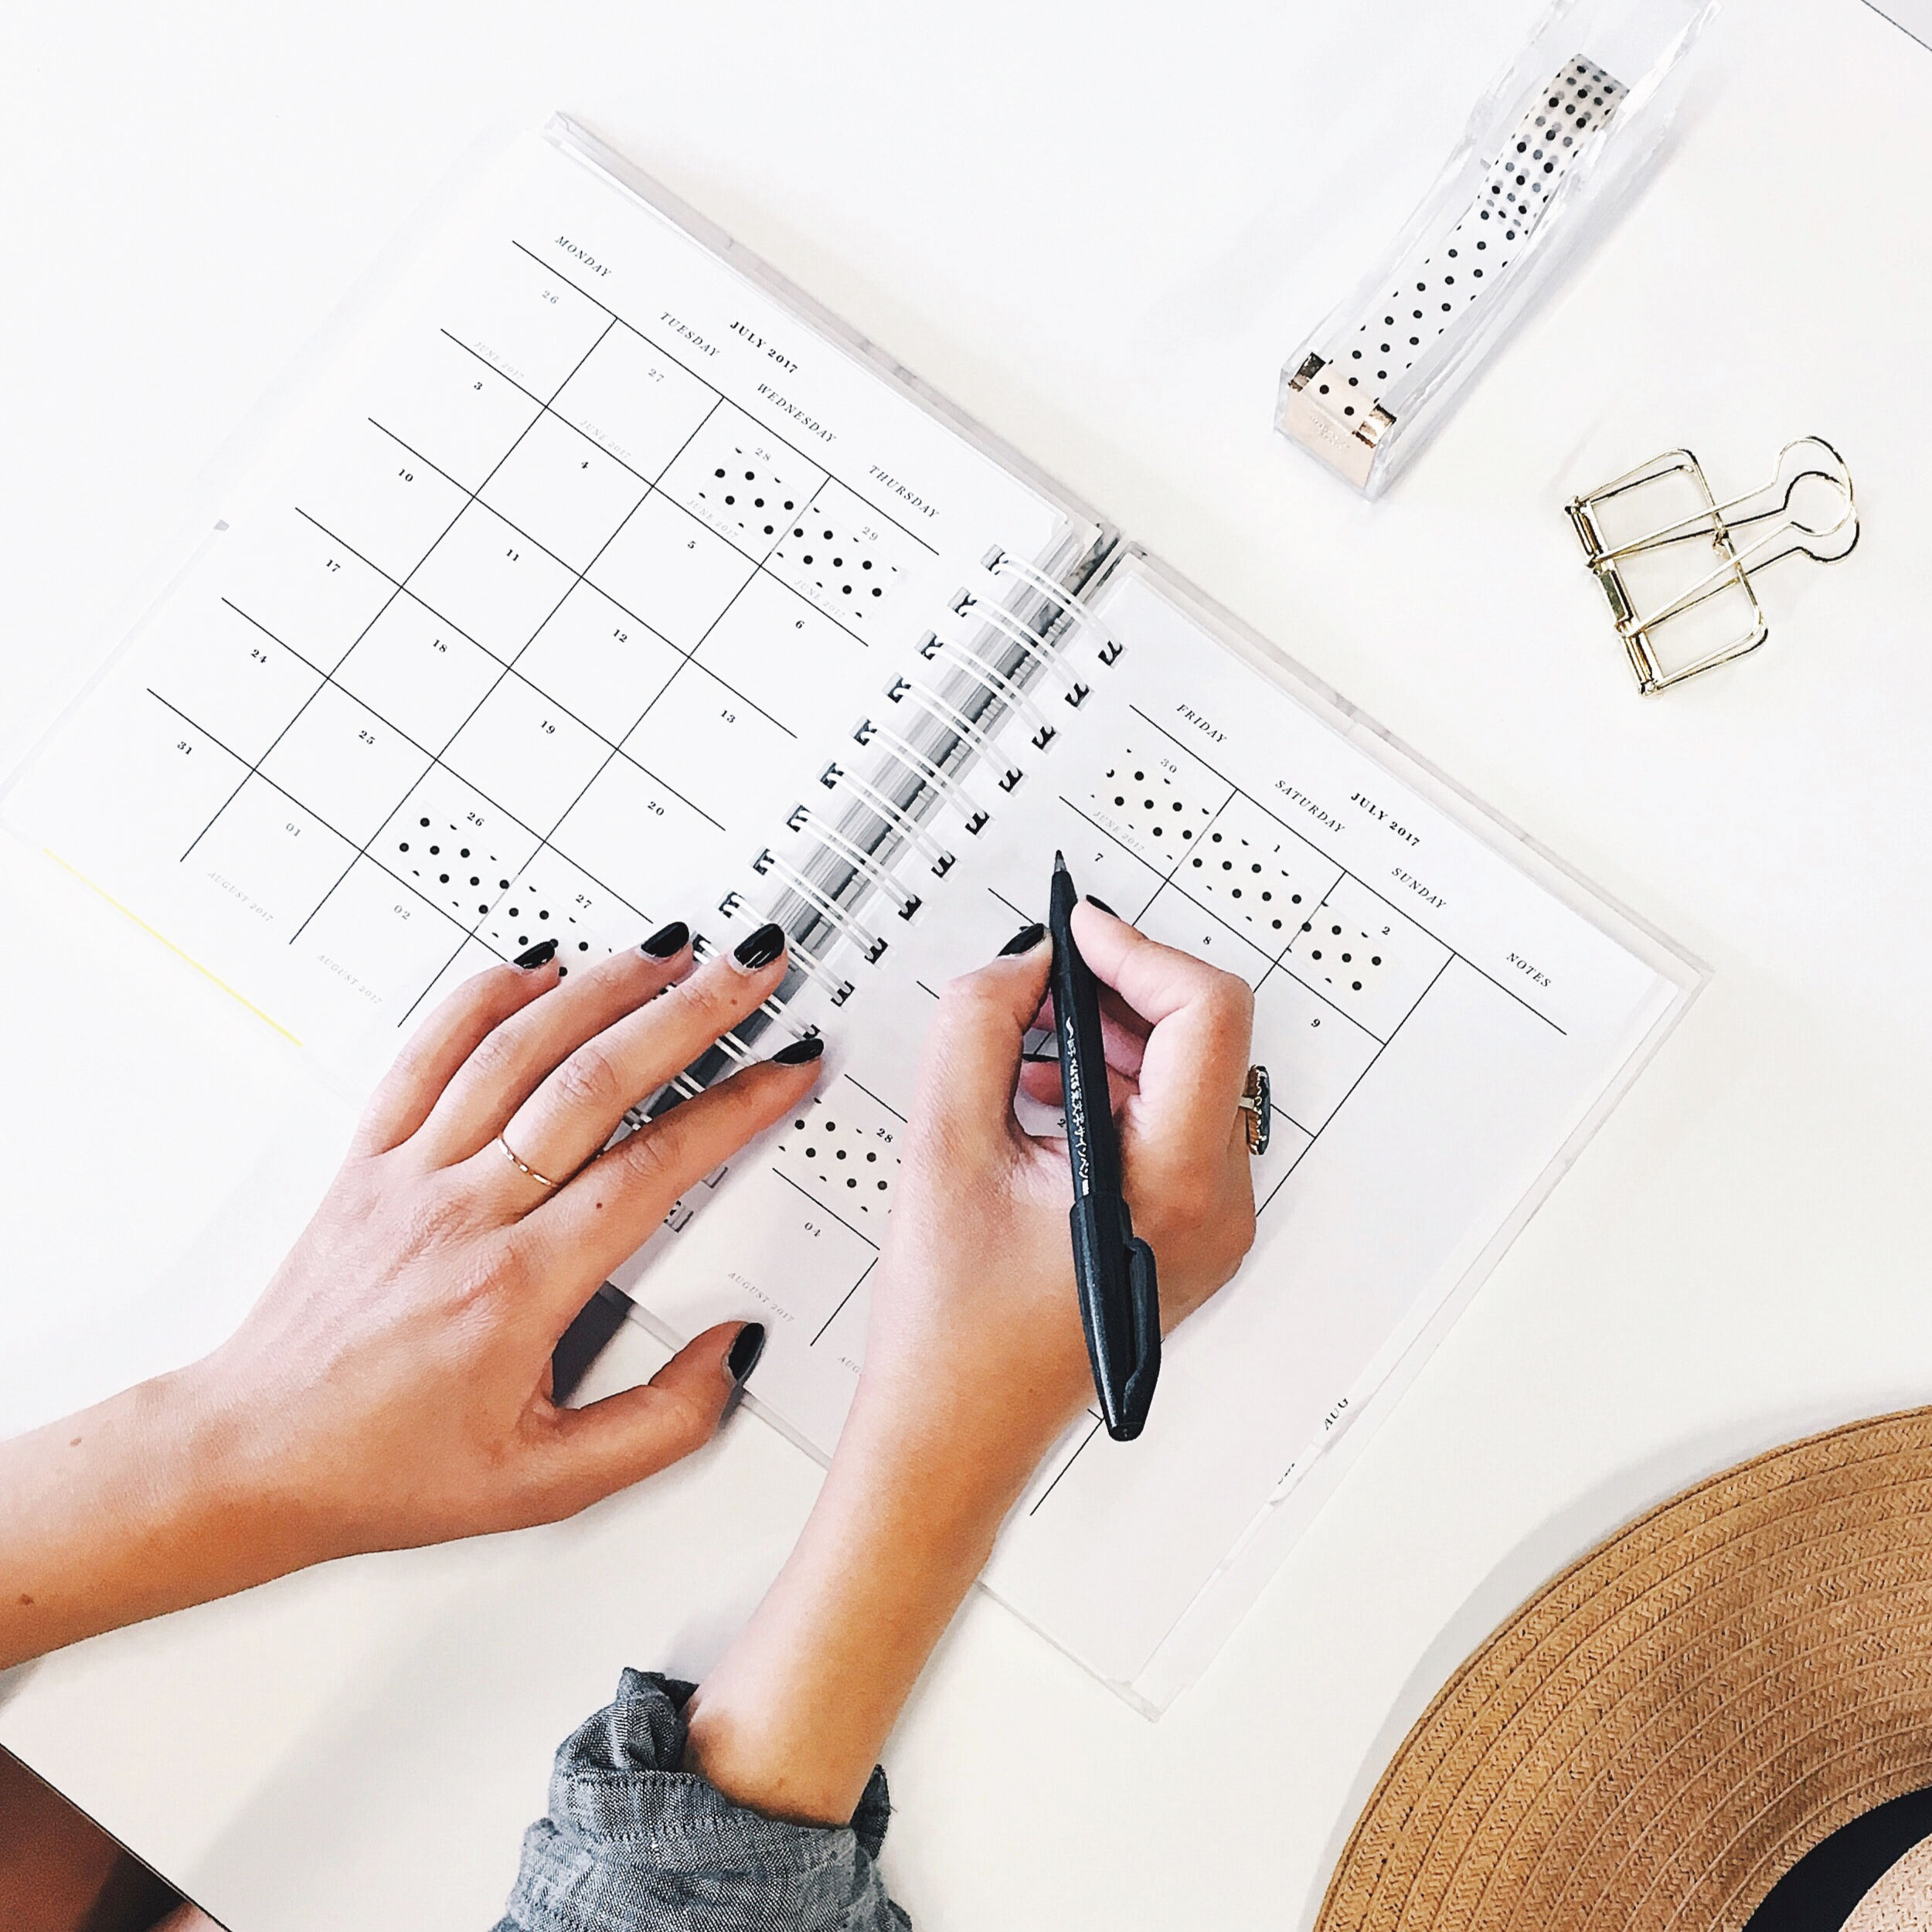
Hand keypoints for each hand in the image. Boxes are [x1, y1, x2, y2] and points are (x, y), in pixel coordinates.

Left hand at [198, 922, 822, 1562]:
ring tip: (670, 949)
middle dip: (690, 1012)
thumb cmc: (387, 1469)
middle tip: (749, 969)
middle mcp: (463, 1214)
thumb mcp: (547, 1486)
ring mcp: (409, 1175)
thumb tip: (732, 1352)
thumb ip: (661, 1425)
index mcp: (518, 1289)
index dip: (733, 1108)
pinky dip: (483, 996)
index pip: (652, 1169)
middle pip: (594, 1083)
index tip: (784, 1068)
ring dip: (603, 987)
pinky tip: (536, 967)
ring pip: (517, 1050)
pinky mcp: (368, 1159)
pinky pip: (426, 1053)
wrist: (254, 1455)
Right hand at [684, 908, 1255, 1821]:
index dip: (1136, 951)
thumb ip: (977, 1026)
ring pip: (1187, 1077)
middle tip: (1037, 981)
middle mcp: (1217, 1208)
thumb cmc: (950, 1333)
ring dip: (1108, 1038)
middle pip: (1204, 1039)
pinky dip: (1111, 1087)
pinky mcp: (1186, 1231)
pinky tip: (1040, 1096)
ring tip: (1024, 1047)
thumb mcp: (943, 1149)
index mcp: (1175, 1187)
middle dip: (1117, 992)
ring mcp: (1210, 1224)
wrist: (953, 1436)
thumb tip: (1020, 963)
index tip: (1076, 932)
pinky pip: (1169, 1123)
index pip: (1207, 1013)